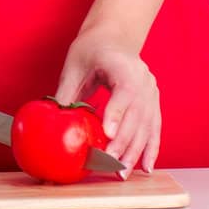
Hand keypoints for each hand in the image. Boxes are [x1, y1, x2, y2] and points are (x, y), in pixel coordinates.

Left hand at [55, 30, 159, 175]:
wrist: (114, 36)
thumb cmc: (92, 48)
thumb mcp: (74, 65)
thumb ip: (67, 92)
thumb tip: (54, 120)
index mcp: (123, 65)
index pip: (125, 91)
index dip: (118, 113)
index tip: (109, 134)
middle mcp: (143, 79)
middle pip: (137, 113)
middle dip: (124, 141)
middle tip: (109, 162)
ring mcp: (151, 91)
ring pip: (147, 125)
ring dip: (136, 151)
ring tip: (122, 172)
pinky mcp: (153, 101)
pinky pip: (154, 127)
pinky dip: (151, 148)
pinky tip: (145, 167)